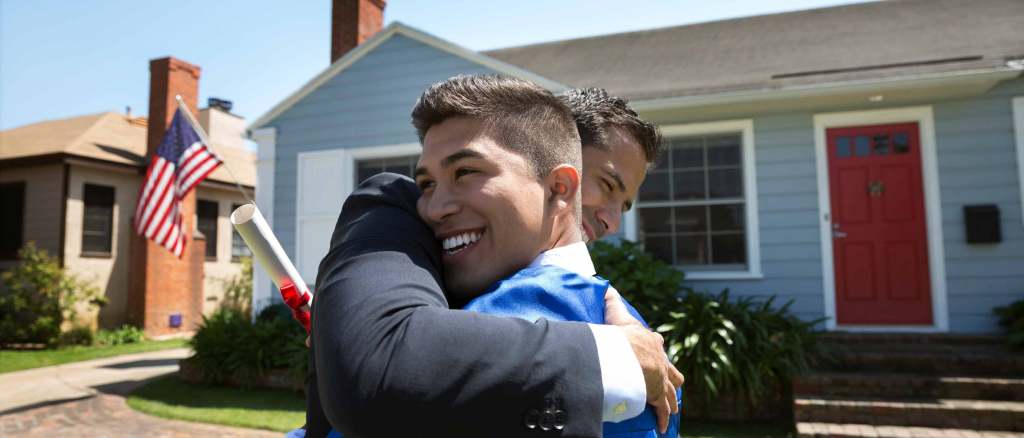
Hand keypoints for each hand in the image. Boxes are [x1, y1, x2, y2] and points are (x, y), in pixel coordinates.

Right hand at [604, 288, 684, 432]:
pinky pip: (661, 410)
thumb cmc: (623, 337)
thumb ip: (612, 301)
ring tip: (672, 408)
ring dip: (671, 400)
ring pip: (671, 391)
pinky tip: (662, 426)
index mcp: (652, 343)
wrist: (629, 355)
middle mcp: (661, 361)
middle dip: (671, 377)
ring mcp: (662, 380)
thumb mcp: (618, 316)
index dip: (657, 348)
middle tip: (670, 384)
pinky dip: (661, 418)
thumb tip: (606, 286)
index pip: (657, 344)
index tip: (656, 350)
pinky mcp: (658, 396)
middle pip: (672, 371)